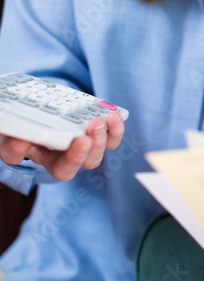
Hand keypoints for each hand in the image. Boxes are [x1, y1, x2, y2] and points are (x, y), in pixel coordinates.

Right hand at [0, 111, 124, 182]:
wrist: (26, 111)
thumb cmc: (16, 130)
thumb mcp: (8, 138)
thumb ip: (12, 145)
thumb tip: (21, 142)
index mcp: (49, 161)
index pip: (64, 170)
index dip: (74, 158)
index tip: (80, 140)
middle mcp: (70, 155)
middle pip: (89, 160)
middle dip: (95, 144)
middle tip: (94, 125)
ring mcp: (84, 142)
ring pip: (102, 148)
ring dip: (107, 135)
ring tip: (107, 118)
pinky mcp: (94, 128)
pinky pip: (110, 134)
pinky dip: (115, 126)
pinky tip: (115, 114)